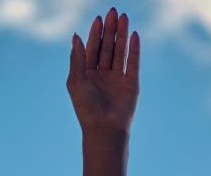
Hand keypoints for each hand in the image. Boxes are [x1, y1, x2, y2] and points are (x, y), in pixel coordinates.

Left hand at [68, 7, 140, 134]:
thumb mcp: (76, 80)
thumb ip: (77, 57)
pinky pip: (133, 63)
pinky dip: (134, 49)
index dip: (95, 33)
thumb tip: (76, 35)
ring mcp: (117, 79)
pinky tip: (135, 35)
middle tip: (113, 12)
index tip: (98, 18)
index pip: (92, 49)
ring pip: (120, 52)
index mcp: (87, 74)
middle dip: (109, 30)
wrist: (104, 128)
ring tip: (124, 17)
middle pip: (107, 47)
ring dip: (122, 35)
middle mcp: (102, 75)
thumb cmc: (86, 107)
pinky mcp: (131, 84)